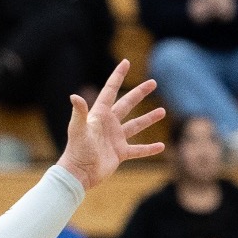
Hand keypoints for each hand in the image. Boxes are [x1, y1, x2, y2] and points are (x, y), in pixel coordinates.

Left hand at [57, 60, 166, 191]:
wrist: (79, 174)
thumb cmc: (77, 151)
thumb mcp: (78, 130)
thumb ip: (79, 113)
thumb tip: (74, 96)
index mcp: (99, 115)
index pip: (110, 91)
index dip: (118, 76)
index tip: (126, 62)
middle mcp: (108, 125)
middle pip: (126, 104)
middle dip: (139, 93)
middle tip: (153, 82)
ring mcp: (115, 139)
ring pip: (135, 125)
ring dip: (148, 119)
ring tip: (162, 112)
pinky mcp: (120, 153)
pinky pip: (138, 149)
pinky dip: (149, 149)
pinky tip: (161, 146)